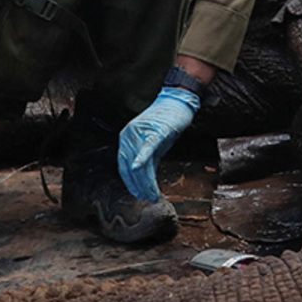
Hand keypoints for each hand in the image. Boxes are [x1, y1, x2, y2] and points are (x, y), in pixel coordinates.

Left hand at [118, 86, 198, 202]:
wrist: (177, 103)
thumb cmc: (166, 123)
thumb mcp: (154, 145)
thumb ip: (147, 160)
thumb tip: (146, 180)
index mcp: (127, 138)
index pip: (124, 165)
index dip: (130, 182)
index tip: (137, 193)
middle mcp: (129, 135)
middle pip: (130, 166)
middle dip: (138, 185)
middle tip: (146, 198)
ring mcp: (141, 133)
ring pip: (140, 163)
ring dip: (145, 181)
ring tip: (152, 194)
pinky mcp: (154, 132)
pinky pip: (146, 150)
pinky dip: (142, 161)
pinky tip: (140, 171)